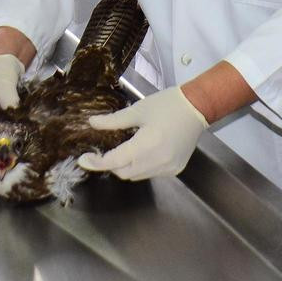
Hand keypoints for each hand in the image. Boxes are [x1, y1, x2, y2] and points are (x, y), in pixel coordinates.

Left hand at [77, 87, 208, 179]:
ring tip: (125, 149)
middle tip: (104, 151)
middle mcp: (158, 161)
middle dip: (111, 164)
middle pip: (124, 173)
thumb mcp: (138, 110)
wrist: (197, 107)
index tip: (84, 159)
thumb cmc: (167, 105)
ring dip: (126, 166)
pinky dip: (141, 167)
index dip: (96, 162)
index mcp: (147, 145)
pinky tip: (143, 152)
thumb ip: (114, 121)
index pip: (114, 161)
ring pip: (137, 176)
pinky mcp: (175, 169)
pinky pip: (151, 173)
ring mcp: (168, 168)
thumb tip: (92, 123)